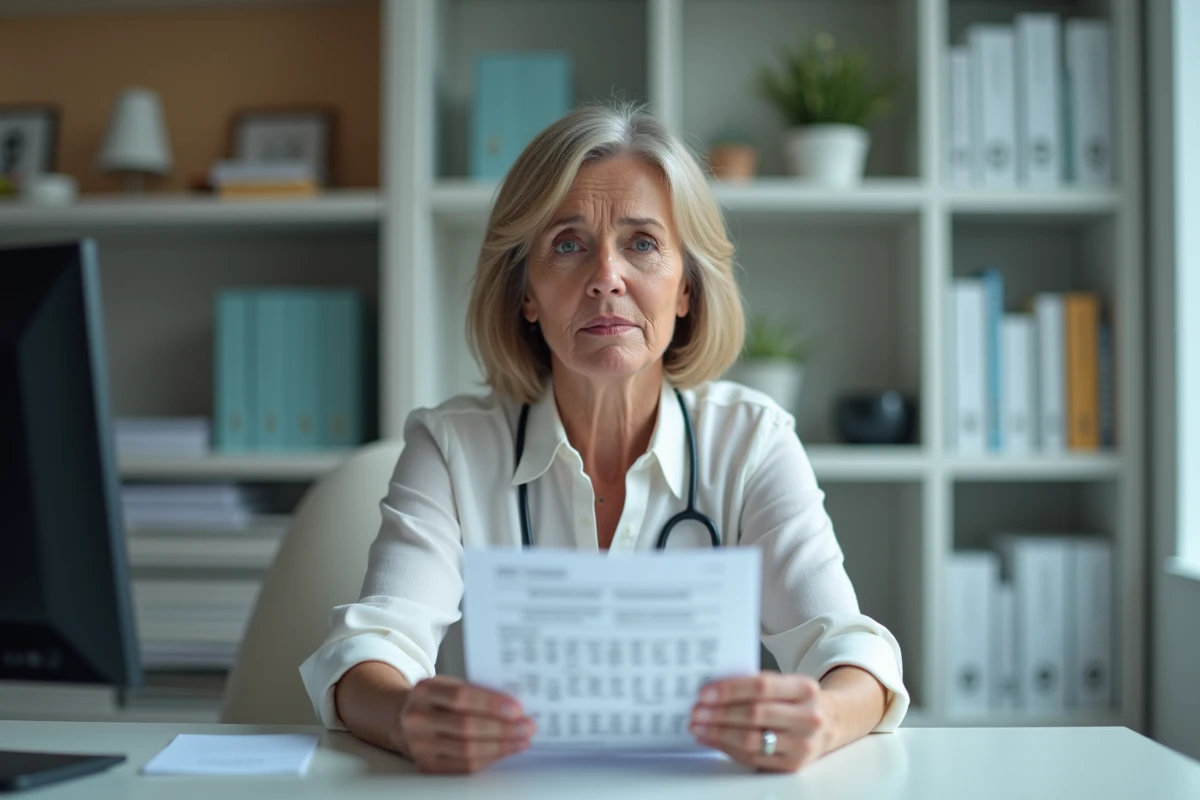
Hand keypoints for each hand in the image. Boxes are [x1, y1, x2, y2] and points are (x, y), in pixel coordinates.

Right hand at [393, 675, 534, 773]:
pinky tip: (505, 750)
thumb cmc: (437, 700)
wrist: (404, 718)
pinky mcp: (426, 765)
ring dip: (500, 746)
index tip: (517, 708)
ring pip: (466, 750)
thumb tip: (514, 705)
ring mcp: (419, 744)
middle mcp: (417, 718)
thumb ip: (475, 692)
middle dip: (502, 728)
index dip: (490, 704)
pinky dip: (489, 758)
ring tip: (521, 740)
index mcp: (424, 690)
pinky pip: (463, 766)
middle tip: (527, 727)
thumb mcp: (448, 685)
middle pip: (465, 726)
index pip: (461, 697)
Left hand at [689, 673, 832, 772]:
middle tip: (696, 711)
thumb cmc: (798, 701)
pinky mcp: (793, 765)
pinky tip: (712, 739)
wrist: (829, 723)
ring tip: (699, 726)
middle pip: (754, 714)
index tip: (704, 693)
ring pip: (751, 740)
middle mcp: (807, 717)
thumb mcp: (786, 683)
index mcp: (804, 688)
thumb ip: (755, 684)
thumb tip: (712, 692)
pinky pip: (752, 758)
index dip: (730, 690)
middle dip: (719, 713)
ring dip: (718, 733)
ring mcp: (802, 744)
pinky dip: (727, 748)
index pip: (761, 686)